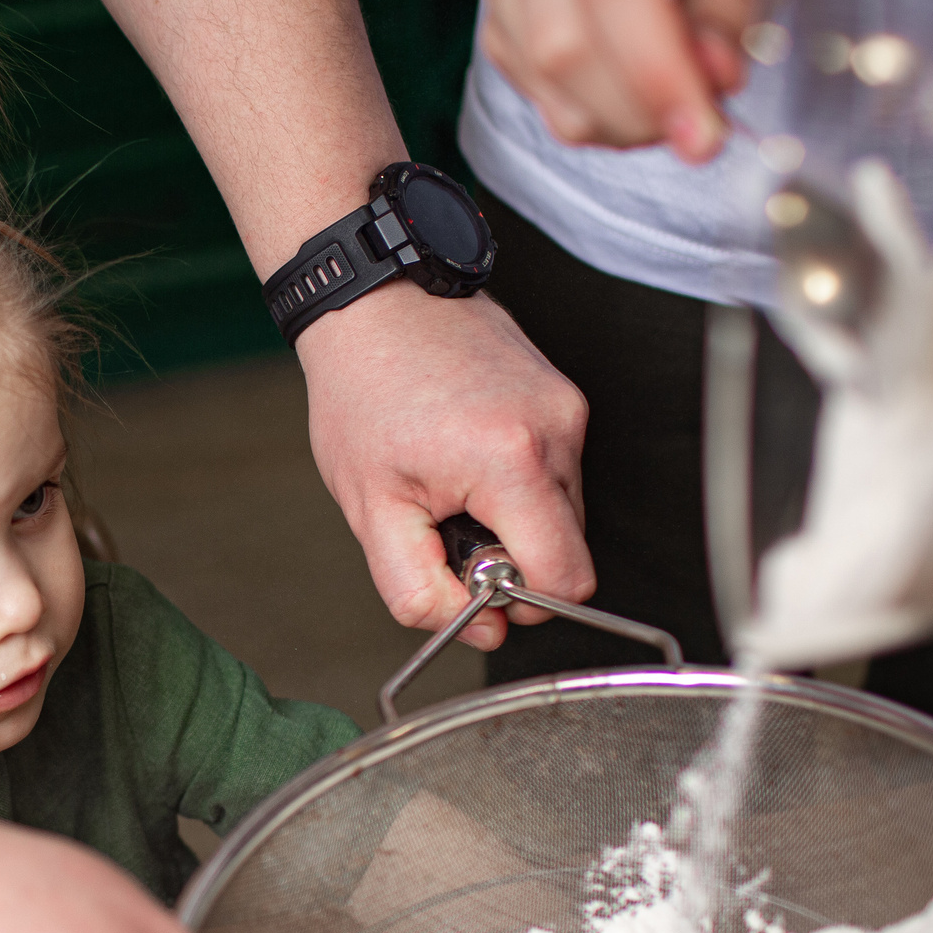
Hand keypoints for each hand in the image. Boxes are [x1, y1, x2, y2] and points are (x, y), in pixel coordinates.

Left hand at [300, 283, 592, 650]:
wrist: (372, 301)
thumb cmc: (363, 392)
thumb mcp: (371, 509)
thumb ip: (420, 588)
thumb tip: (480, 631)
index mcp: (511, 461)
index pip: (567, 578)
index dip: (524, 600)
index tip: (474, 580)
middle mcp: (556, 431)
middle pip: (569, 548)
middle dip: (510, 556)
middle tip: (446, 521)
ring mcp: (568, 410)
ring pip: (564, 512)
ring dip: (511, 518)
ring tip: (452, 478)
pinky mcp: (567, 397)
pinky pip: (557, 471)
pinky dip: (516, 482)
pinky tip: (466, 451)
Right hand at [483, 0, 809, 160]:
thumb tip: (713, 80)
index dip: (654, 68)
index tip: (705, 136)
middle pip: (564, 42)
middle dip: (642, 109)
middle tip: (709, 117)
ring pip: (546, 80)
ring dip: (622, 119)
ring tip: (678, 93)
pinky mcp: (495, 7)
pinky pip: (536, 93)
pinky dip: (594, 112)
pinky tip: (635, 85)